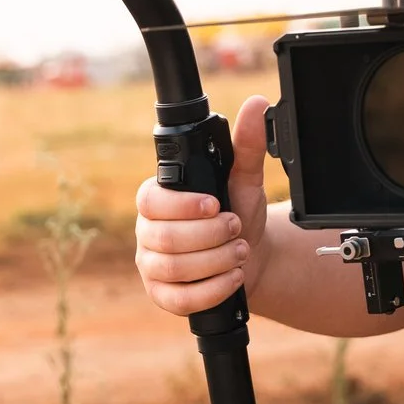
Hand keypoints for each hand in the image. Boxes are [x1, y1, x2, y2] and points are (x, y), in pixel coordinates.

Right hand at [133, 95, 269, 315]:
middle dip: (208, 236)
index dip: (183, 206)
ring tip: (240, 251)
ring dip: (214, 261)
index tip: (216, 204)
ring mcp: (151, 266)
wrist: (253, 257)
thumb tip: (256, 103)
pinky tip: (233, 278)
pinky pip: (178, 300)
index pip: (151, 201)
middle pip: (164, 238)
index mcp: (158, 199)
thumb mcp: (246, 179)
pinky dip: (211, 290)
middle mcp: (148, 231)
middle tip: (236, 228)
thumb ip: (248, 145)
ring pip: (172, 269)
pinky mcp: (162, 295)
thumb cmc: (239, 213)